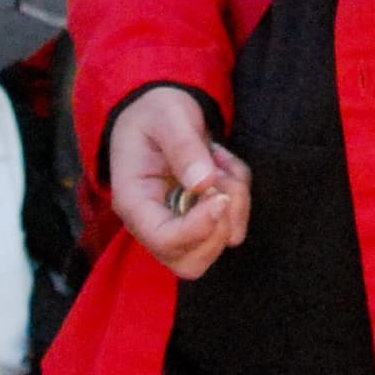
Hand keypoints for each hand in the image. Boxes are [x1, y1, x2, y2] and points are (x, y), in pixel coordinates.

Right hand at [105, 86, 251, 280]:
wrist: (159, 111)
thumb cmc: (156, 112)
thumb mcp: (167, 115)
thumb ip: (184, 146)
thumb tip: (204, 183)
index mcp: (134, 202)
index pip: (164, 240)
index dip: (198, 227)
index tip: (218, 194)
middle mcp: (153, 224)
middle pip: (191, 263)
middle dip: (220, 227)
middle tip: (220, 179)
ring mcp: (179, 226)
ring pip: (217, 245)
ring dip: (235, 205)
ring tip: (219, 162)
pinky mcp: (201, 220)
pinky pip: (233, 223)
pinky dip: (240, 195)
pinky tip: (222, 165)